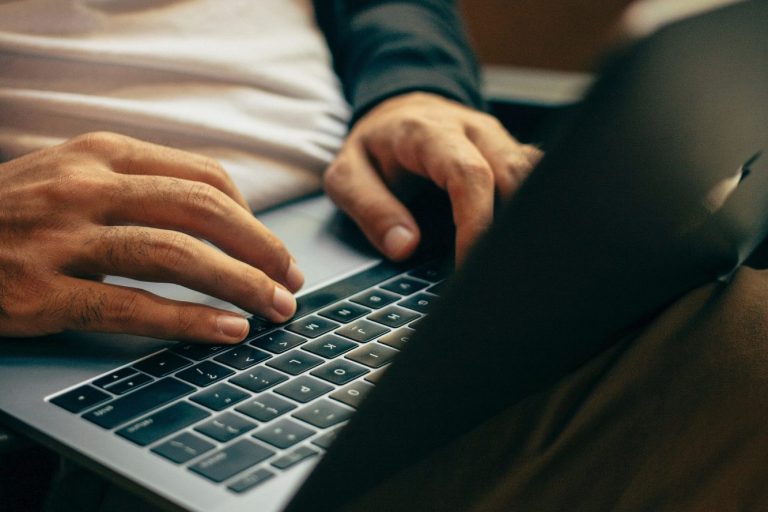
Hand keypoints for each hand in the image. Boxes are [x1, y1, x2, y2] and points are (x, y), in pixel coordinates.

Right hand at [0, 132, 303, 342]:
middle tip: (291, 281)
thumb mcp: (75, 175)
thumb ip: (141, 185)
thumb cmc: (15, 212)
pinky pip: (131, 307)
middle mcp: (85, 186)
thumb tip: (223, 216)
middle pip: (202, 211)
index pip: (204, 176)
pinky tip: (225, 331)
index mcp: (102, 153)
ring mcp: (60, 238)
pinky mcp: (39, 292)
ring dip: (239, 284)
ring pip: (176, 254)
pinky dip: (189, 320)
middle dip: (260, 249)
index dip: (252, 216)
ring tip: (274, 309)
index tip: (274, 248)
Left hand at [324, 92, 541, 262]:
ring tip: (512, 262)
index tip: (469, 263)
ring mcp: (498, 139)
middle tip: (496, 273)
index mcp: (429, 132)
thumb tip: (405, 246)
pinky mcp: (511, 152)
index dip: (477, 222)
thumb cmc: (374, 147)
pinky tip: (522, 242)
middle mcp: (473, 129)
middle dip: (510, 227)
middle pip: (515, 174)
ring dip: (527, 219)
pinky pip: (537, 177)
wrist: (397, 111)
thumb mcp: (347, 175)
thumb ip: (371, 209)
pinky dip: (534, 209)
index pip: (469, 175)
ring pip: (535, 175)